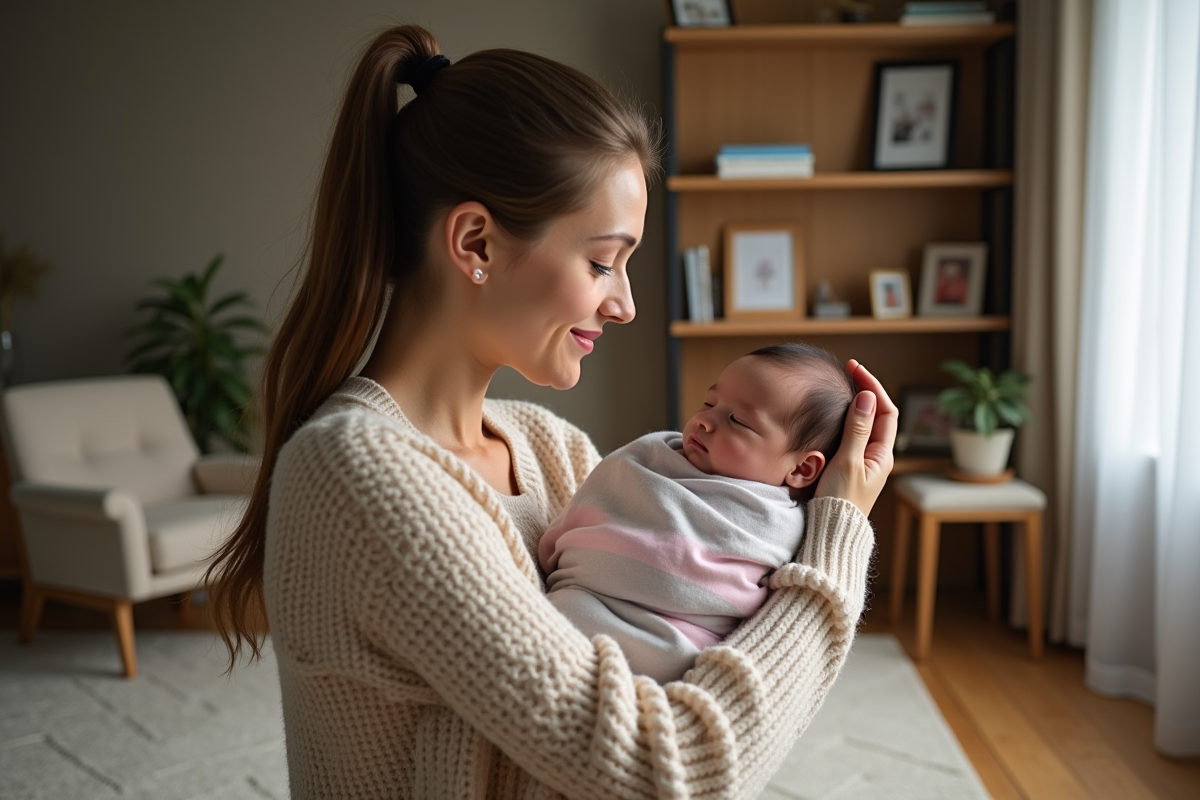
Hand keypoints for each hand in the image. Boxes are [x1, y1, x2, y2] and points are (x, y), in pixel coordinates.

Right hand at [814, 360, 896, 515]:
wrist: (830, 532)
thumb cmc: (840, 502)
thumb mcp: (848, 462)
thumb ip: (857, 429)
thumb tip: (867, 396)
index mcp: (883, 455)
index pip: (886, 410)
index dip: (873, 387)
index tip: (855, 369)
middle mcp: (876, 457)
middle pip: (876, 414)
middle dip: (865, 389)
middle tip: (848, 371)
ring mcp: (862, 462)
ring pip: (863, 424)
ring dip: (855, 403)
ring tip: (841, 385)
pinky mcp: (847, 468)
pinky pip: (851, 436)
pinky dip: (844, 419)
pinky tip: (832, 413)